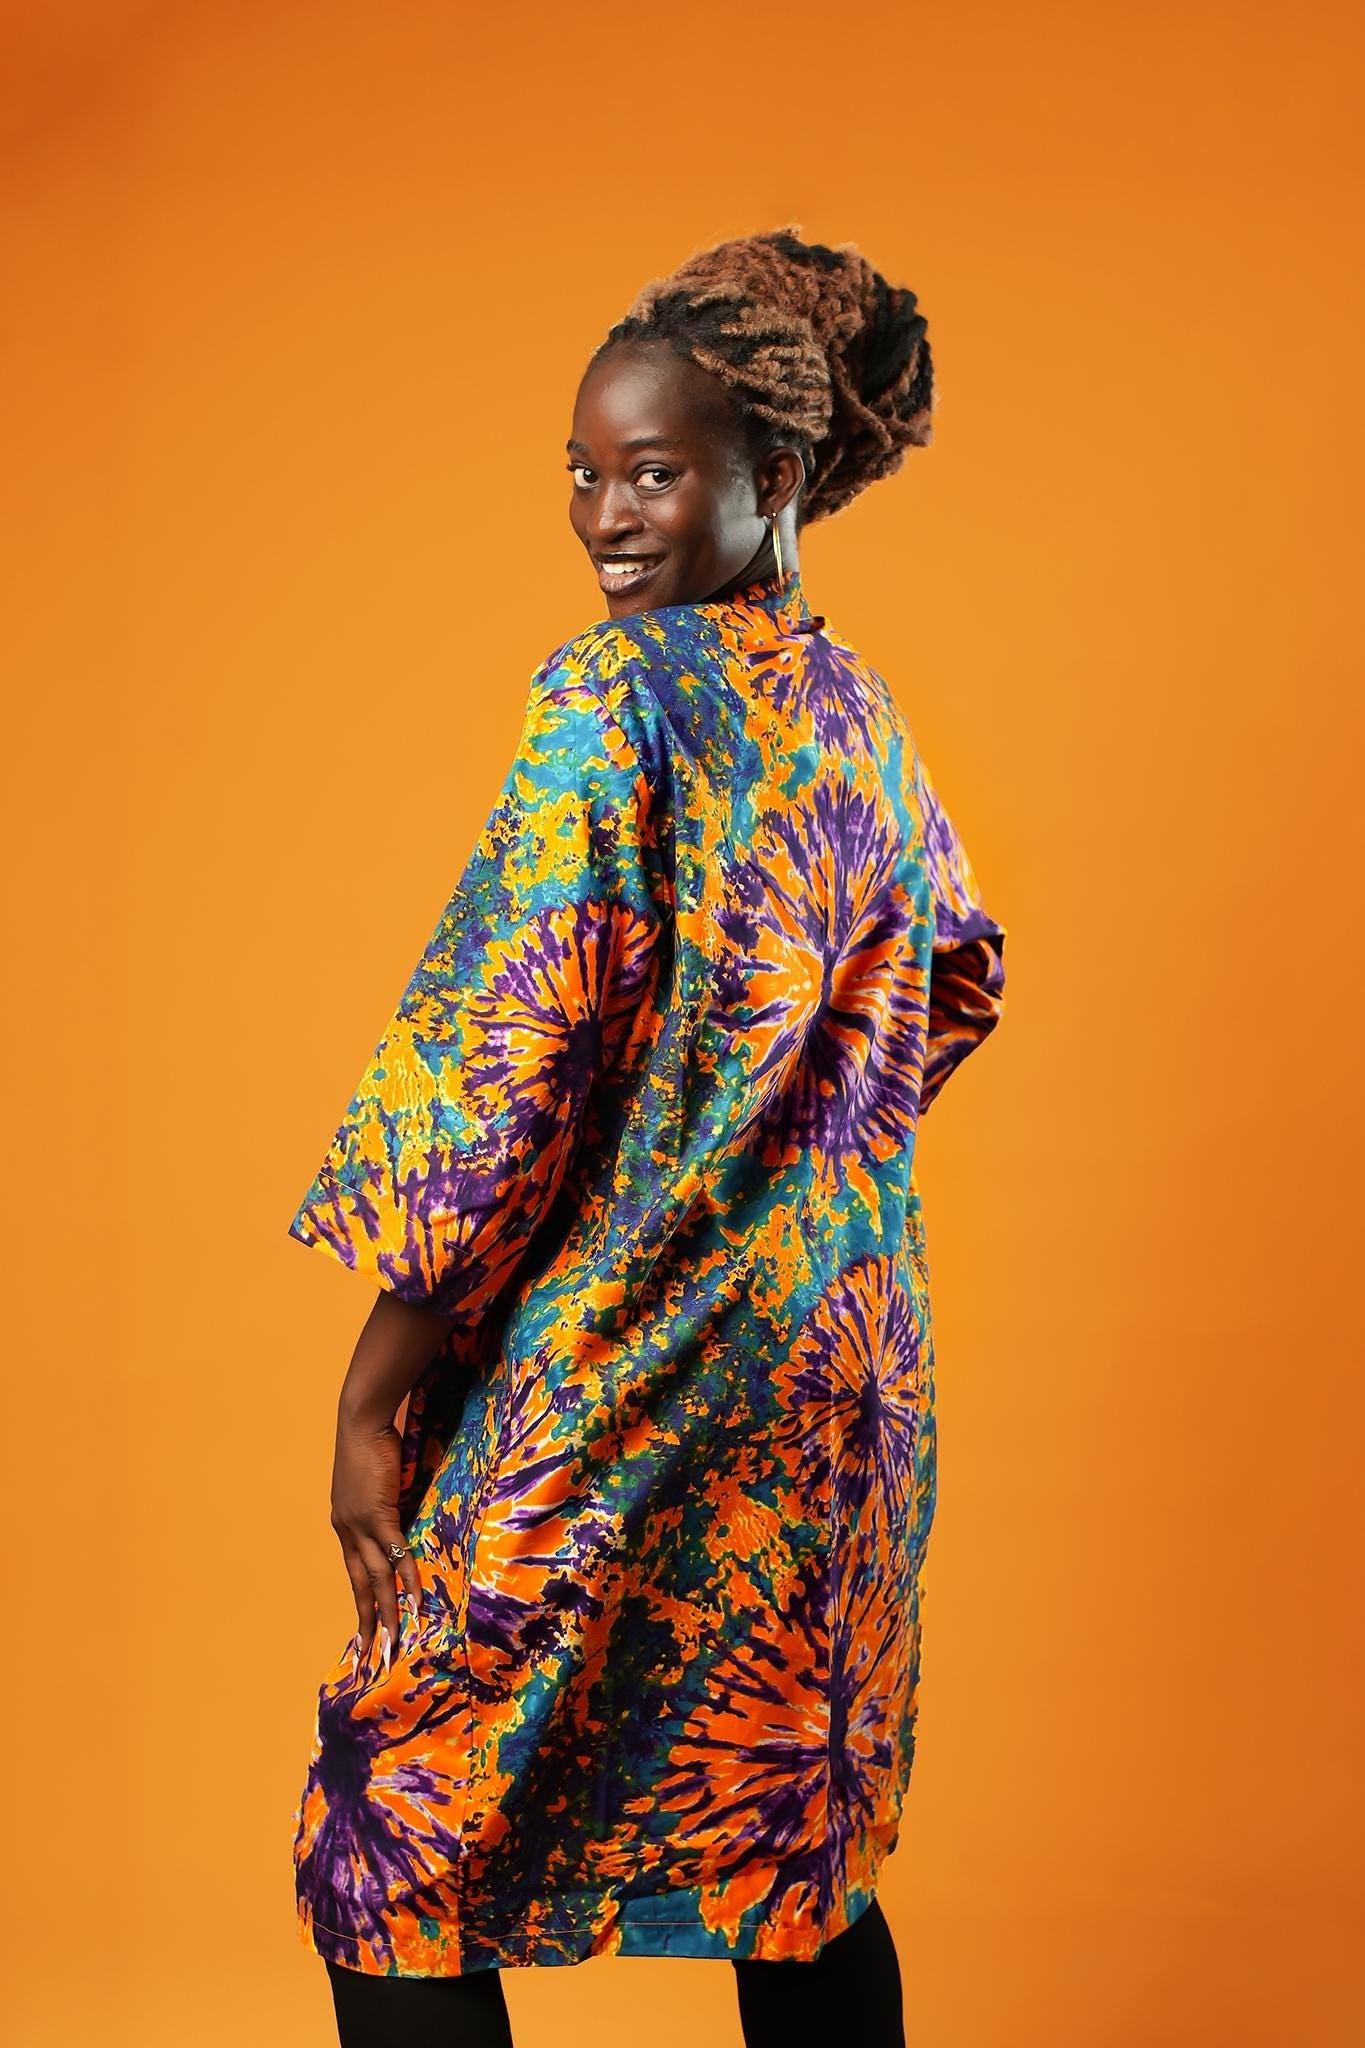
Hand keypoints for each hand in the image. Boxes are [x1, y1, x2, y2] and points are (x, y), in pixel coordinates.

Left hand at [329, 1409, 422, 1661]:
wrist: (363, 1418)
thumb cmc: (372, 1443)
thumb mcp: (376, 1484)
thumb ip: (386, 1507)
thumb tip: (404, 1524)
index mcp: (344, 1525)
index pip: (353, 1574)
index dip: (361, 1604)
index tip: (364, 1634)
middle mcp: (346, 1530)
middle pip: (360, 1586)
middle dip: (368, 1623)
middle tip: (372, 1658)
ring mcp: (360, 1524)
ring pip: (375, 1578)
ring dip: (387, 1612)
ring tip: (395, 1643)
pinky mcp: (378, 1513)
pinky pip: (395, 1554)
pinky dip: (406, 1579)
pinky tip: (414, 1602)